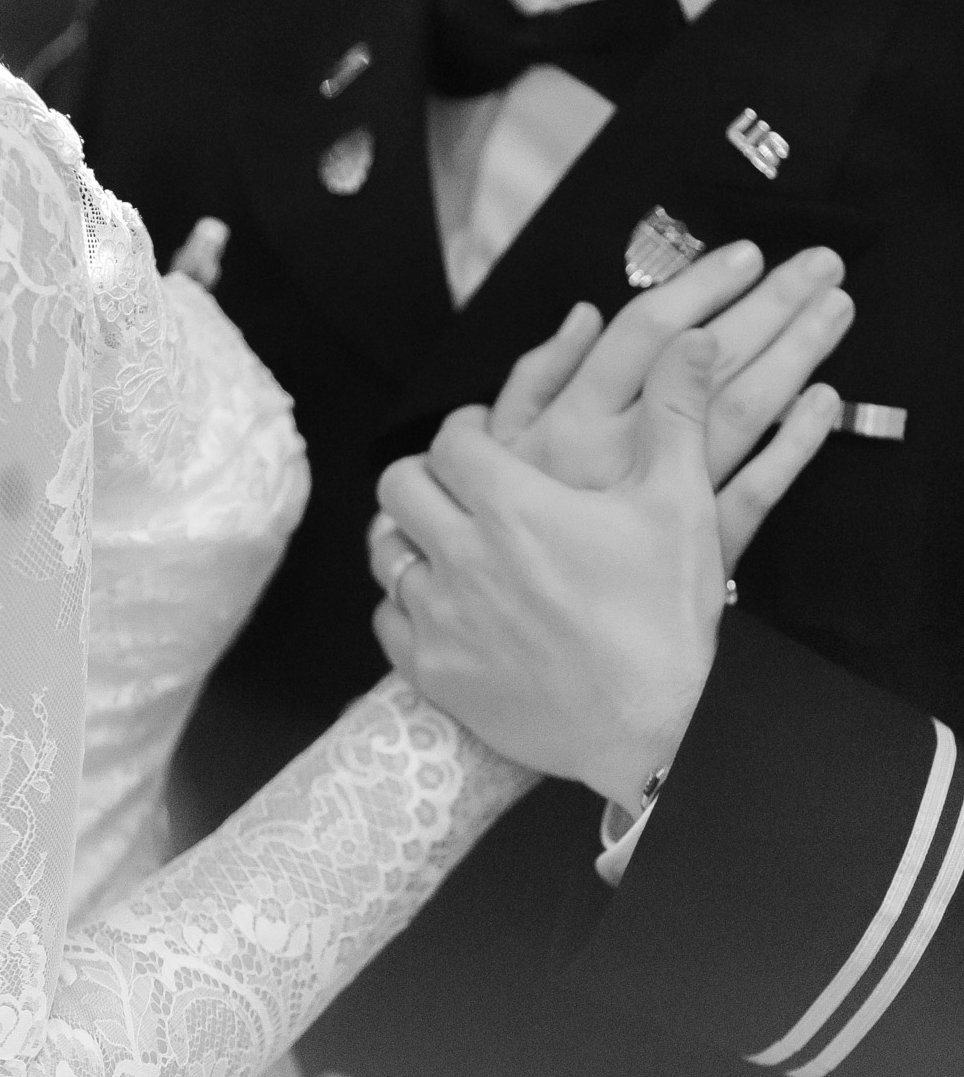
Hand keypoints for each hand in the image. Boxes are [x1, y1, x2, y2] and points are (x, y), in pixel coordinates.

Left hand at [372, 334, 727, 816]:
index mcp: (514, 505)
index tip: (486, 442)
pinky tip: (446, 605)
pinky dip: (408, 605)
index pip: (452, 439)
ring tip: (451, 542)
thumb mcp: (680, 507)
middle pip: (401, 485)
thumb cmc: (668, 618)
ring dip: (413, 537)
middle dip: (429, 476)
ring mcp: (441, 618)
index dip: (467, 432)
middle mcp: (463, 555)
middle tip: (462, 488)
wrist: (653, 734)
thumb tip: (690, 342)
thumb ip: (675, 414)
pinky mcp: (434, 673)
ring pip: (388, 551)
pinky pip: (387, 620)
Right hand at [490, 242, 849, 571]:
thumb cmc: (510, 535)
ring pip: (741, 412)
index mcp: (571, 419)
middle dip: (769, 304)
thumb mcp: (497, 451)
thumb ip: (533, 380)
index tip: (745, 256)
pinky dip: (795, 445)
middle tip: (820, 265)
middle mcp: (622, 452)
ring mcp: (664, 500)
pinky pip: (757, 491)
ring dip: (795, 356)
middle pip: (708, 361)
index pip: (643, 331)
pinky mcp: (700, 547)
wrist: (536, 640)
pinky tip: (823, 403)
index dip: (698, 287)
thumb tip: (583, 316)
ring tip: (834, 311)